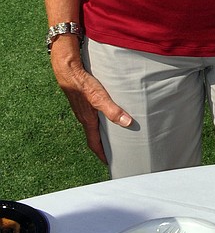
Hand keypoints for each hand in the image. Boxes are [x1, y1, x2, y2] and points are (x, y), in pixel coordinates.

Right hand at [49, 37, 132, 164]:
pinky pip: (92, 115)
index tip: (109, 163)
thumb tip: (127, 123)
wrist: (67, 69)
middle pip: (94, 136)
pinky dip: (101, 119)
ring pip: (93, 125)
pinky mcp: (83, 100)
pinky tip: (107, 113)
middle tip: (115, 151)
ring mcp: (83, 109)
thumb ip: (113, 110)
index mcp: (88, 120)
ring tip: (114, 134)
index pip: (94, 143)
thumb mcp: (99, 97)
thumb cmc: (82, 83)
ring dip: (103, 132)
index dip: (102, 154)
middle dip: (104, 145)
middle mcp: (84, 117)